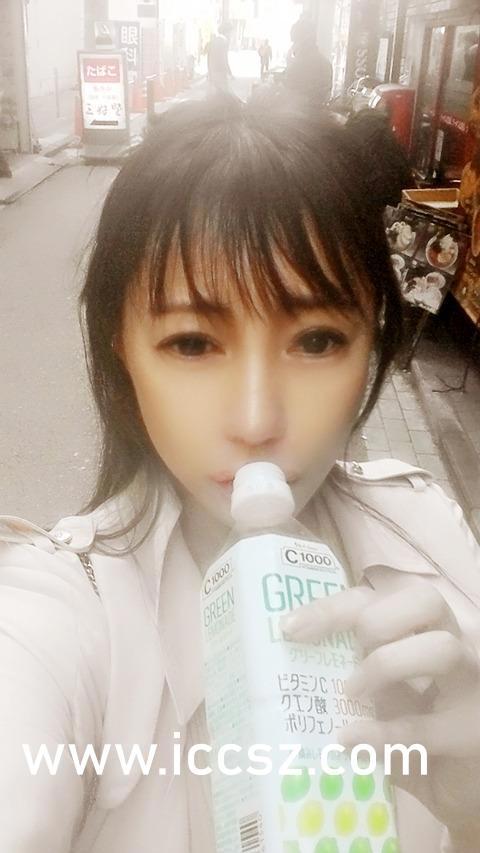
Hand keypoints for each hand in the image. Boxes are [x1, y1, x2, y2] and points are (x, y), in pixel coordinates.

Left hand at [280, 579, 479, 838]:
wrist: (462, 788)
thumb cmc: (416, 736)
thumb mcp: (381, 702)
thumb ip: (350, 681)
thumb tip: (288, 675)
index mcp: (423, 631)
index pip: (379, 597)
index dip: (333, 606)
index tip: (289, 628)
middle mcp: (454, 644)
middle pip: (424, 599)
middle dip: (374, 619)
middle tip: (347, 654)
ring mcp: (471, 684)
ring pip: (440, 648)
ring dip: (387, 665)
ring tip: (351, 692)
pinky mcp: (474, 732)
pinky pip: (430, 727)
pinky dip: (385, 734)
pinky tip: (351, 741)